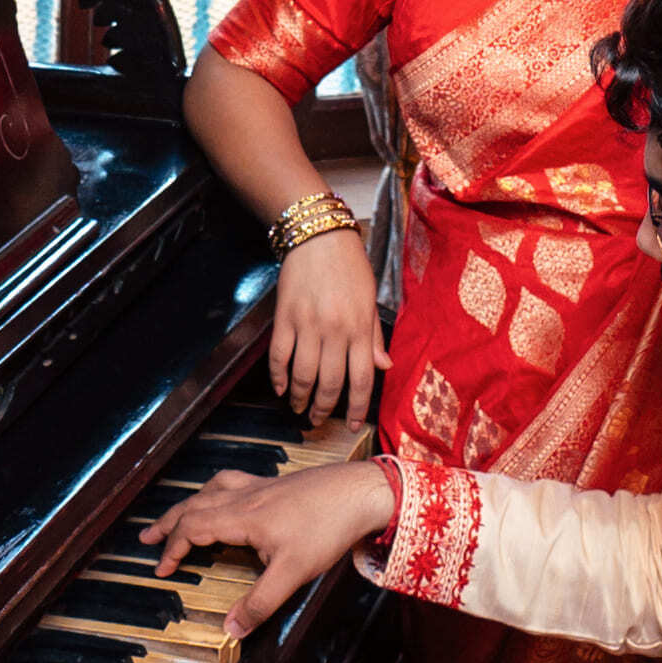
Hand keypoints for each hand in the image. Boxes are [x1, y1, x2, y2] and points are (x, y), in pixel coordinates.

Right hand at [151, 453, 395, 627]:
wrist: (361, 493)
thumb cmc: (328, 528)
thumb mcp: (292, 573)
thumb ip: (259, 603)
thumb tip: (231, 629)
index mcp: (241, 517)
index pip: (193, 529)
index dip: (172, 548)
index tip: (161, 568)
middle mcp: (245, 496)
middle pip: (194, 505)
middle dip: (168, 523)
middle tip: (147, 537)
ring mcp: (261, 486)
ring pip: (211, 489)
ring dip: (189, 503)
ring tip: (176, 514)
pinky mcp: (277, 483)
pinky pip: (233, 481)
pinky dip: (215, 490)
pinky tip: (224, 497)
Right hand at [269, 226, 383, 430]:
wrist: (319, 237)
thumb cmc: (350, 266)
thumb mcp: (371, 299)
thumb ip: (374, 336)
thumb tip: (383, 367)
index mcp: (359, 327)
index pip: (361, 379)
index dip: (356, 408)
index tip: (353, 425)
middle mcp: (335, 330)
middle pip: (330, 383)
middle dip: (324, 409)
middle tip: (319, 420)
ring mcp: (307, 325)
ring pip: (303, 375)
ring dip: (301, 398)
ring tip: (300, 408)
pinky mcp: (285, 318)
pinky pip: (279, 355)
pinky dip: (278, 376)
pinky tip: (281, 387)